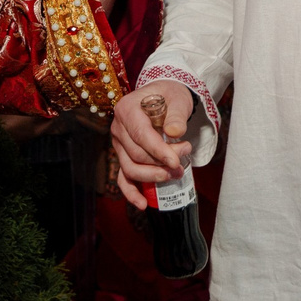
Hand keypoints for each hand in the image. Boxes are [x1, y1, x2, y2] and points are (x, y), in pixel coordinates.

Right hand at [110, 78, 193, 212]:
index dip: (159, 152)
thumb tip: (175, 133)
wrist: (163, 96)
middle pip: (136, 154)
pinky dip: (131, 192)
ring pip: (130, 168)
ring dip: (152, 176)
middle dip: (161, 163)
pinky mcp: (123, 156)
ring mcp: (118, 144)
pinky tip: (143, 204)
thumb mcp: (177, 98)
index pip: (141, 136)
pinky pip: (123, 177)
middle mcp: (118, 128)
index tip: (177, 162)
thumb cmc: (170, 95)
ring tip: (174, 175)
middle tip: (183, 162)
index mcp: (127, 110)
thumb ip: (177, 114)